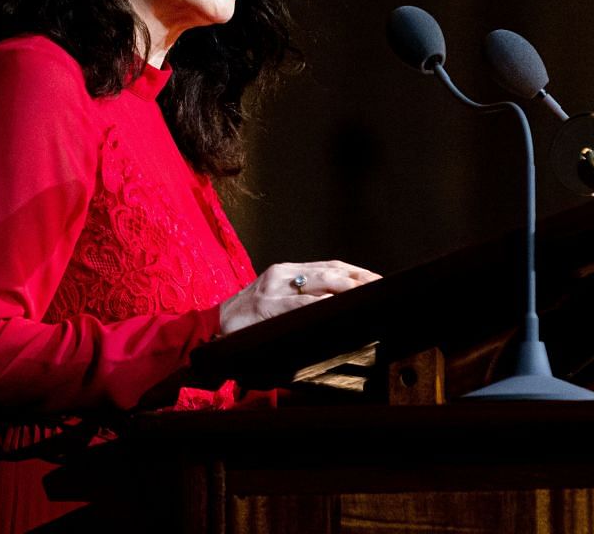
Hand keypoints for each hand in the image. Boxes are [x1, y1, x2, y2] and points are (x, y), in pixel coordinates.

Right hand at [218, 260, 380, 334]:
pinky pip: (300, 304)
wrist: (212, 327)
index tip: (377, 280)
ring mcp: (273, 289)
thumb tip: (334, 307)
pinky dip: (321, 304)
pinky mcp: (266, 306)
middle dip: (358, 278)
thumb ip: (299, 299)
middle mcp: (281, 274)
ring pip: (318, 282)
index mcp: (285, 271)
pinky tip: (337, 307)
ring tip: (366, 293)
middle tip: (381, 287)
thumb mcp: (273, 301)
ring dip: (346, 288)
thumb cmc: (246, 321)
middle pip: (329, 270)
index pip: (329, 266)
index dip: (355, 271)